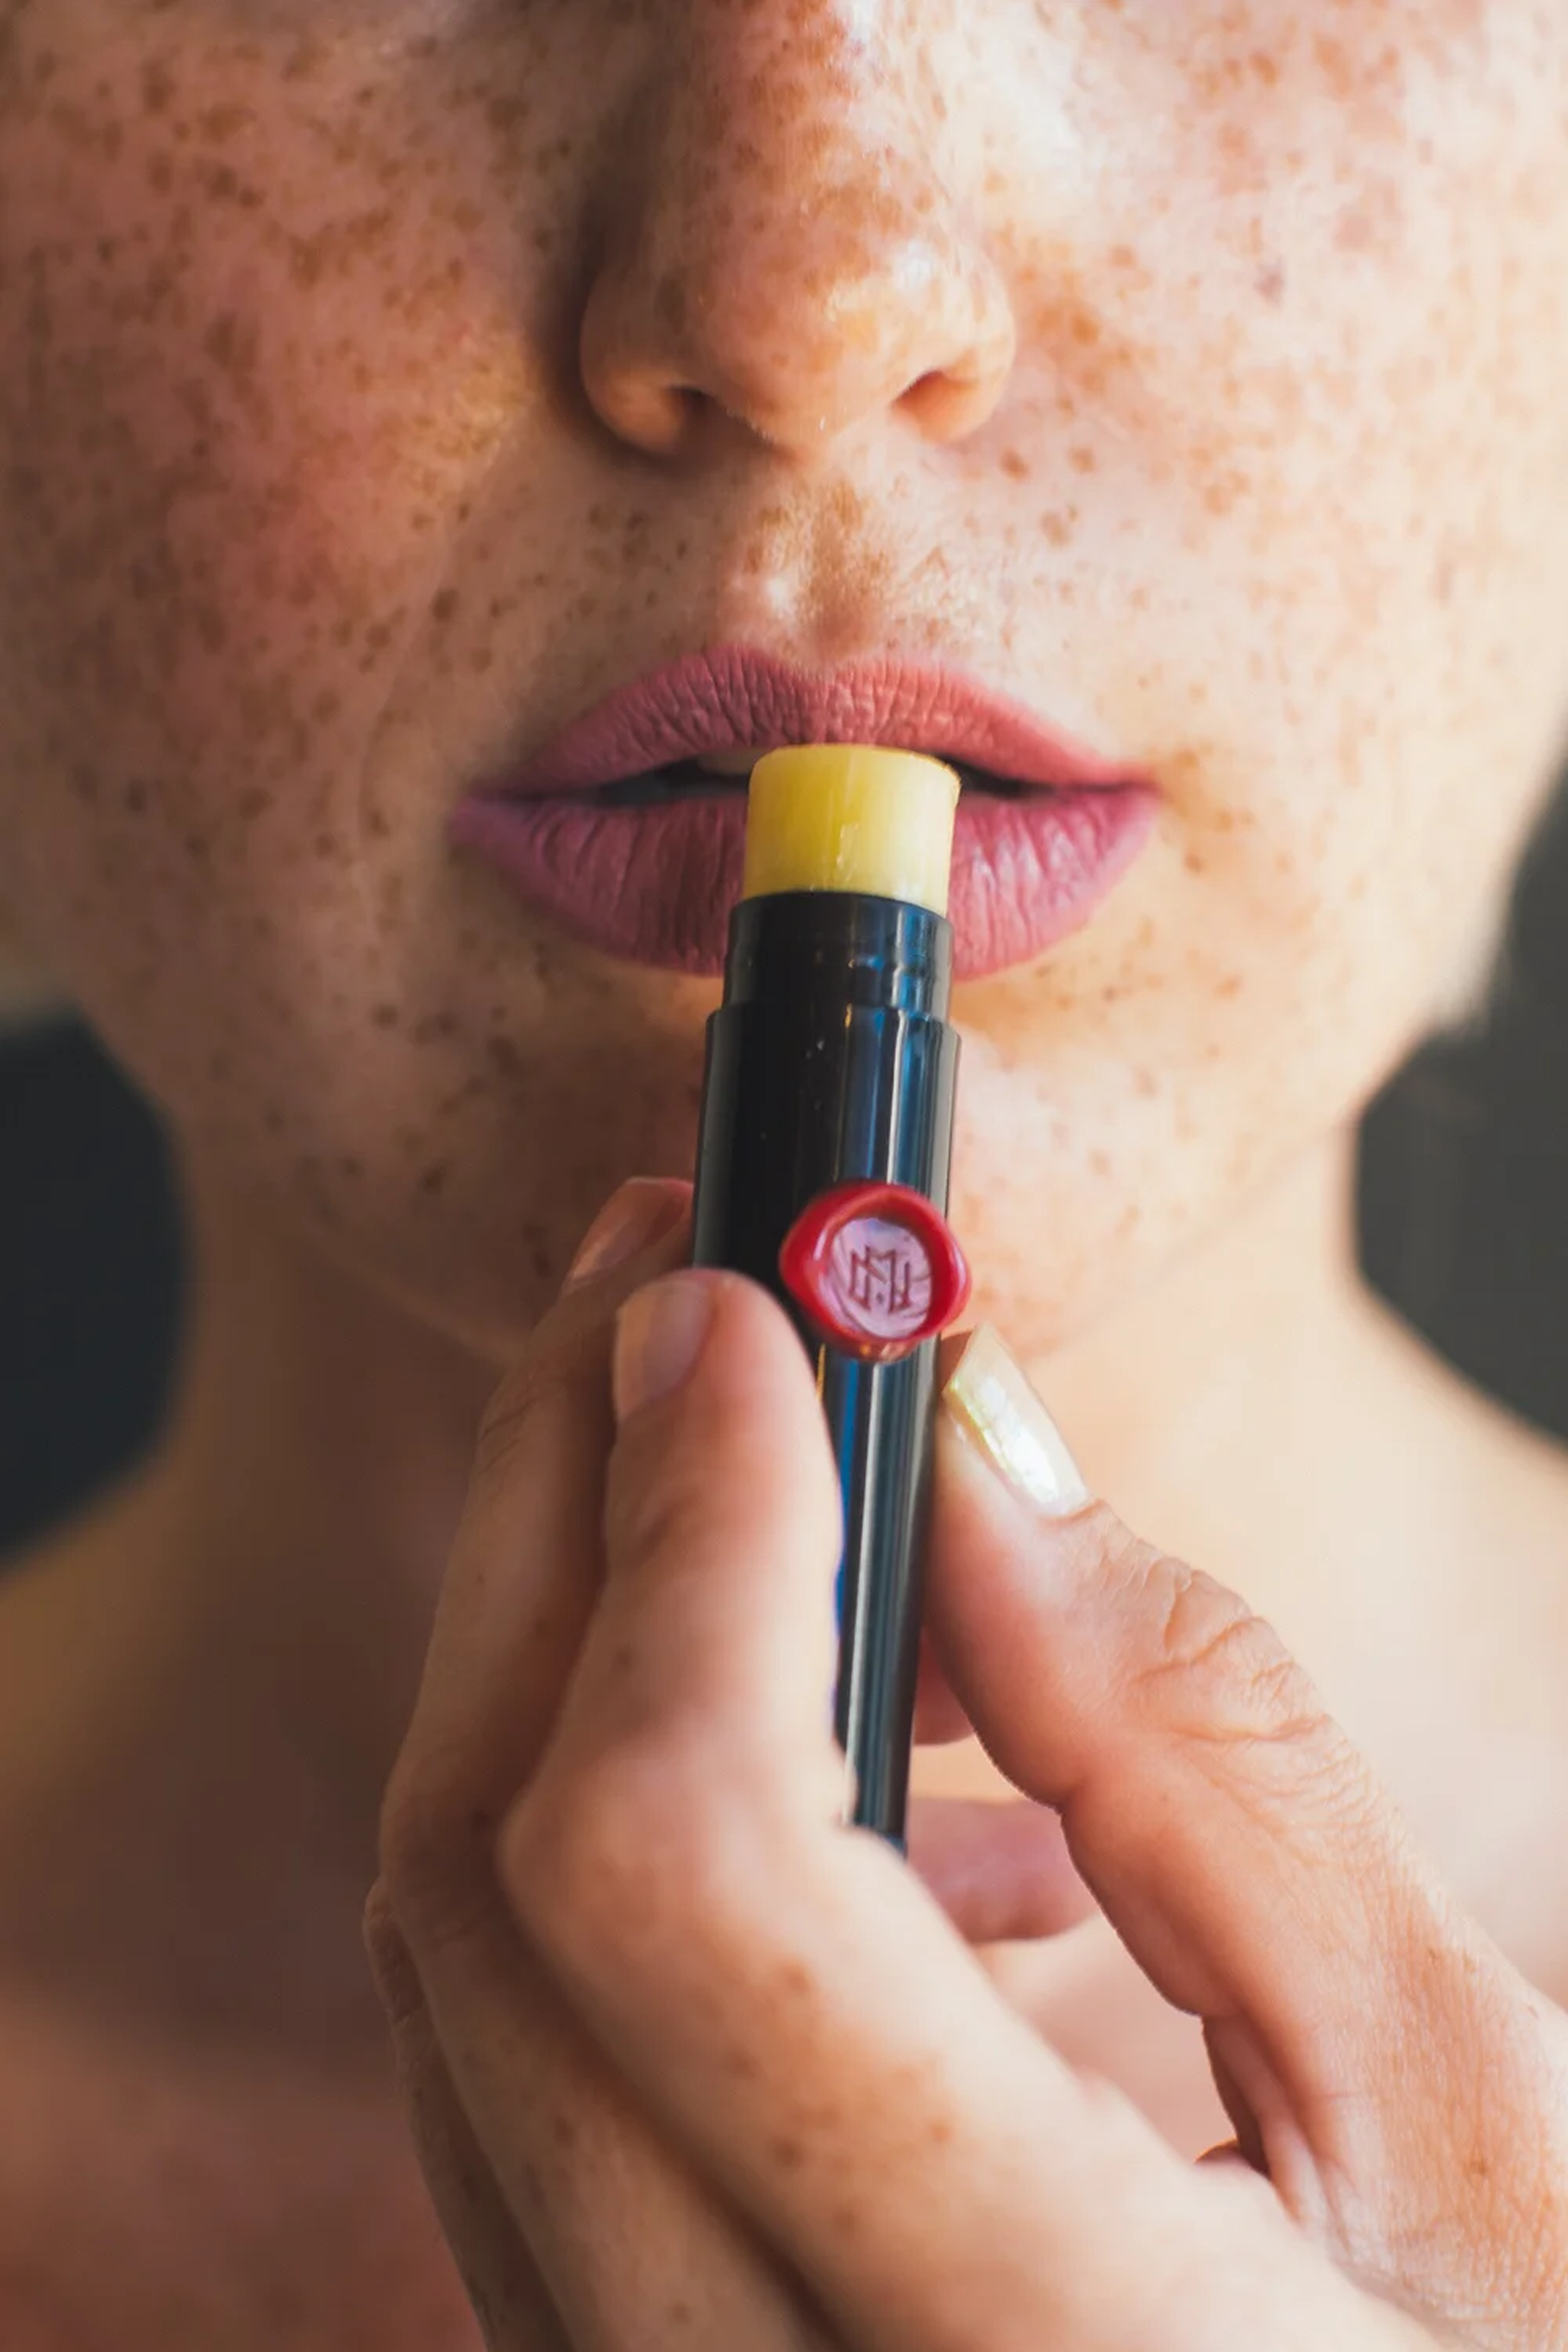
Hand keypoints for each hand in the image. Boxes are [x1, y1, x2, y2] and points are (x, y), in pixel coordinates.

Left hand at [369, 1179, 1567, 2350]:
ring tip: (784, 1492)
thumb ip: (1208, 1759)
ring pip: (469, 1967)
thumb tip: (956, 1439)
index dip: (691, 1528)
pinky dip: (646, 1842)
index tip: (738, 1301)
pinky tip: (870, 1782)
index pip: (682, 1866)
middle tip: (683, 1292)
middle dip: (567, 1516)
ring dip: (587, 1654)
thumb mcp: (1475, 2106)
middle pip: (490, 1882)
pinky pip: (544, 2062)